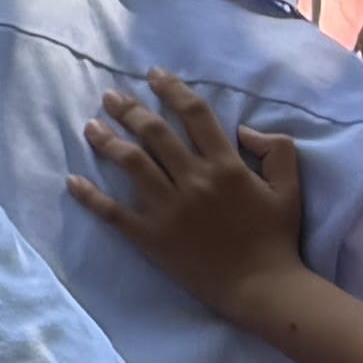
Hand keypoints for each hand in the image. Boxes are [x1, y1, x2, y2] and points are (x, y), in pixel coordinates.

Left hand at [70, 72, 312, 319]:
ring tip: (90, 126)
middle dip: (129, 109)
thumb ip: (277, 149)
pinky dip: (90, 196)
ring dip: (107, 141)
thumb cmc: (276, 237)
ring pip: (131, 163)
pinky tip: (72, 182)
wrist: (262, 287)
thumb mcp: (290, 187)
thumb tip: (243, 128)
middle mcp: (195, 180)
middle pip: (154, 133)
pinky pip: (113, 212)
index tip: (153, 75)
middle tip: (110, 97)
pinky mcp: (152, 237)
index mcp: (227, 165)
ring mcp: (170, 209)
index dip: (172, 89)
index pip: (194, 115)